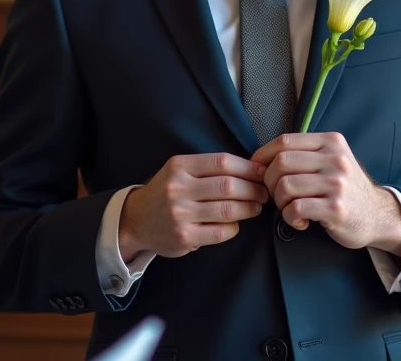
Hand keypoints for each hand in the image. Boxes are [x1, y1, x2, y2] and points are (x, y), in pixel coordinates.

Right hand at [118, 153, 268, 261]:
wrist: (136, 220)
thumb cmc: (167, 192)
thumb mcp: (180, 170)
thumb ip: (208, 168)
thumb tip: (252, 169)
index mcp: (180, 166)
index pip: (223, 162)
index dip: (249, 168)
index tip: (263, 173)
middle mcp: (178, 188)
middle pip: (229, 186)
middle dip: (254, 189)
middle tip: (264, 192)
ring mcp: (180, 214)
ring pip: (228, 210)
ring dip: (249, 208)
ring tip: (256, 207)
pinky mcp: (184, 237)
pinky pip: (221, 232)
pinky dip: (235, 227)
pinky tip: (236, 223)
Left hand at [251, 133, 400, 254]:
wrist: (377, 215)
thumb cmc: (345, 189)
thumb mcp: (331, 160)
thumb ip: (304, 154)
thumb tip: (260, 159)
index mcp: (331, 142)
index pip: (284, 141)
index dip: (262, 156)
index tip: (257, 170)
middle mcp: (335, 159)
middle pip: (281, 163)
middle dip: (269, 182)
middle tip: (277, 195)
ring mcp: (337, 183)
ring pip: (285, 186)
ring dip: (279, 202)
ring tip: (290, 208)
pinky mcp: (336, 208)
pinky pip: (296, 208)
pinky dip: (290, 217)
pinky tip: (300, 221)